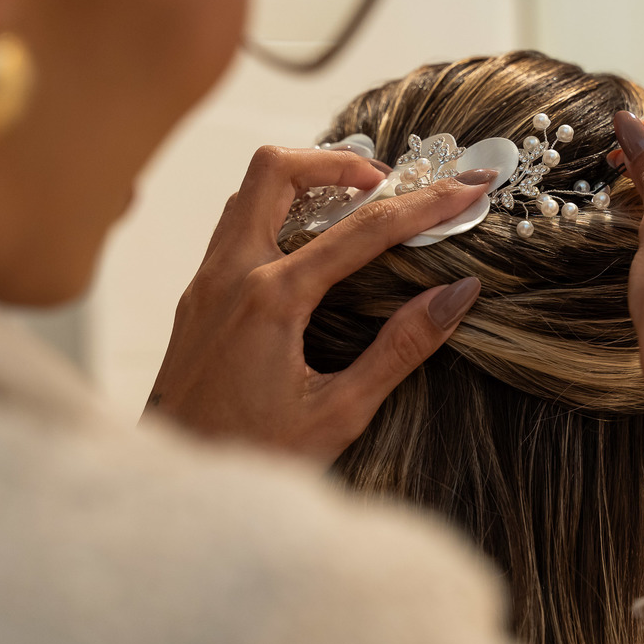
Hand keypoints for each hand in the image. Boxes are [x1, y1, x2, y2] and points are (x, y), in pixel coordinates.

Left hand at [144, 145, 493, 466]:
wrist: (177, 482)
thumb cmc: (252, 458)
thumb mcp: (339, 412)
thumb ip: (400, 348)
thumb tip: (457, 295)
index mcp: (271, 301)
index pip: (363, 230)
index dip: (425, 205)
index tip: (466, 190)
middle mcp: (230, 275)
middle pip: (276, 169)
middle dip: (342, 160)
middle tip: (391, 183)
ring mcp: (207, 281)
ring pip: (249, 189)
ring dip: (305, 180)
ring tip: (357, 203)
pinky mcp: (198, 294)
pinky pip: (236, 222)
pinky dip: (279, 210)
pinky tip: (313, 244)